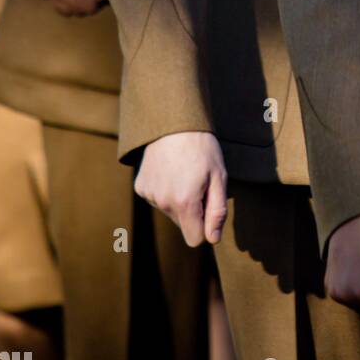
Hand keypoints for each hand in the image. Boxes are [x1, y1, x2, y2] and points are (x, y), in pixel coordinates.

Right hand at [134, 131, 227, 247]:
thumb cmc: (203, 147)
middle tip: (200, 181)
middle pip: (183, 224)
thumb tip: (213, 239)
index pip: (194, 239)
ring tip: (185, 172)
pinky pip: (157, 198)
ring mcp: (149, 195)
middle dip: (193, 210)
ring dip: (179, 199)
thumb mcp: (219, 176)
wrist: (174, 121)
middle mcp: (163, 202)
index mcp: (184, 202)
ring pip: (170, 211)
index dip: (205, 226)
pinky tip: (171, 169)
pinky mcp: (140, 187)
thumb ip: (217, 212)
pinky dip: (165, 189)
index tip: (210, 207)